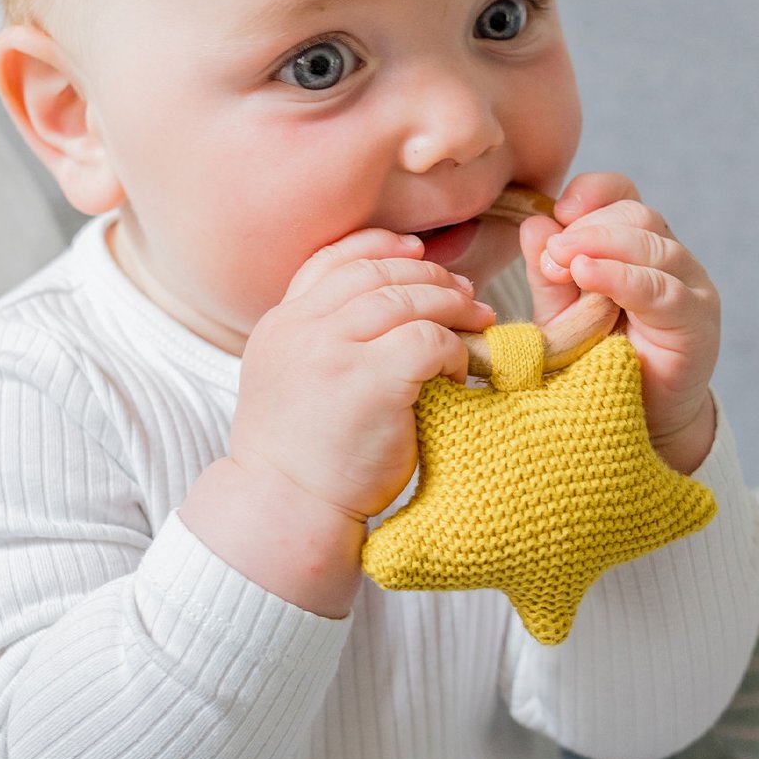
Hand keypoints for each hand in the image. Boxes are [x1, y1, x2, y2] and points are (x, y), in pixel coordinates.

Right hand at [181, 230, 494, 615]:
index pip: (332, 260)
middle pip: (376, 274)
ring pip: (406, 299)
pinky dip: (451, 348)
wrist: (286, 511)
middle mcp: (301, 328)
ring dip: (450, 306)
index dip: (380, 247)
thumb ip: (322, 343)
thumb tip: (385, 313)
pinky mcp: (370, 379)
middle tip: (463, 293)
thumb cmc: (302, 460)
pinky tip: (456, 370)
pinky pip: (427, 339)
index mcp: (281, 325)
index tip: (416, 252)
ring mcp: (332, 350)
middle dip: (428, 276)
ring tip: (477, 323)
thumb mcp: (291, 383)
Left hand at [519, 172, 719, 473]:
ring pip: (652, 244)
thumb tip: (534, 224)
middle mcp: (668, 260)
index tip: (559, 209)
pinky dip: (623, 277)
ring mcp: (689, 288)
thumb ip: (549, 274)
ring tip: (564, 263)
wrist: (634, 425)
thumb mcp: (560, 316)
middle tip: (552, 254)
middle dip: (587, 227)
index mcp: (635, 247)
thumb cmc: (594, 366)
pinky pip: (662, 289)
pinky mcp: (696, 322)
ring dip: (602, 246)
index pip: (622, 195)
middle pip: (636, 214)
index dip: (593, 192)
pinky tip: (588, 276)